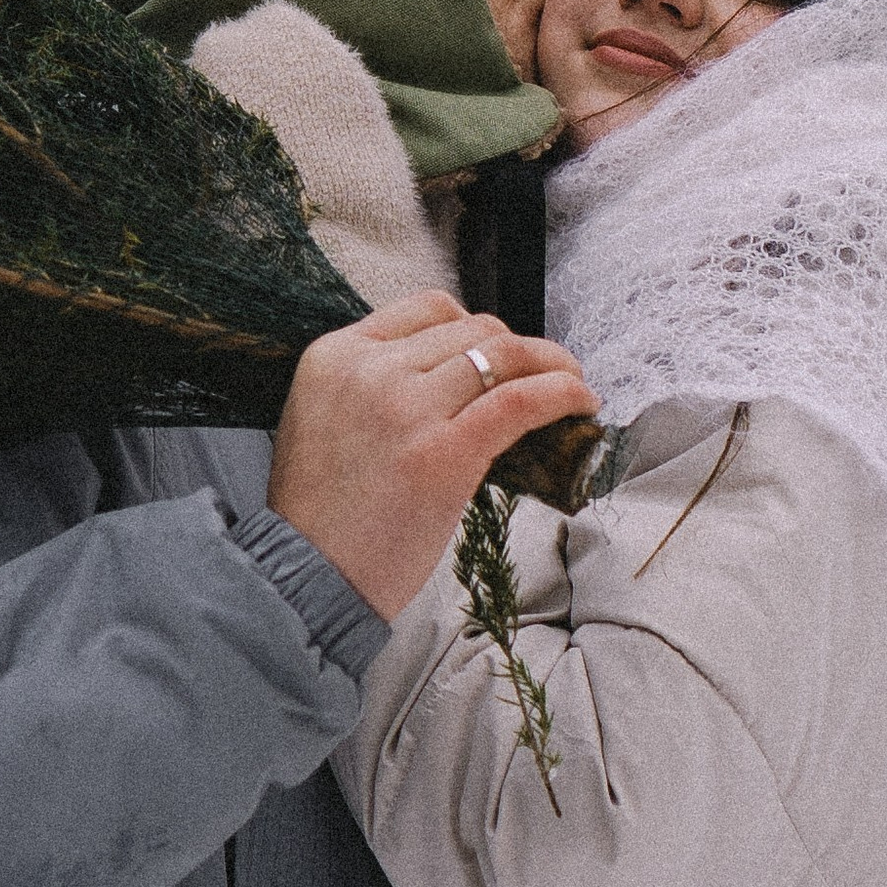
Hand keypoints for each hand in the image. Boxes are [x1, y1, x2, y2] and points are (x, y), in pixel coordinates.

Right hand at [269, 292, 598, 619]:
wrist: (305, 578)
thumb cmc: (321, 516)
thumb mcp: (323, 419)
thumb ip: (374, 385)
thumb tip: (454, 377)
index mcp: (335, 355)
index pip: (427, 308)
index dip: (475, 326)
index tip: (498, 353)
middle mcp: (371, 369)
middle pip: (472, 327)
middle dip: (517, 348)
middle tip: (544, 373)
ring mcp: (407, 407)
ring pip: (503, 354)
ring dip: (551, 363)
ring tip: (573, 383)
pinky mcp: (444, 452)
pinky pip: (520, 400)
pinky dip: (561, 393)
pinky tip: (581, 402)